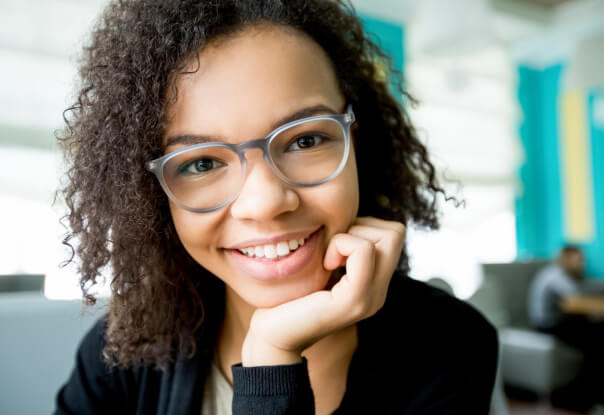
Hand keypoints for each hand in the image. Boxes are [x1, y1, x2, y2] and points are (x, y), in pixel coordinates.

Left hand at [241, 217, 404, 365]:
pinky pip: (364, 251)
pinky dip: (341, 245)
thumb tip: (344, 217)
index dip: (363, 227)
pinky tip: (324, 265)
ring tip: (327, 260)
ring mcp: (371, 298)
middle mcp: (379, 292)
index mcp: (373, 284)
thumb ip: (339, 250)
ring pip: (388, 236)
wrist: (272, 336)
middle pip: (396, 232)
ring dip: (350, 236)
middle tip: (333, 249)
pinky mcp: (355, 300)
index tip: (334, 246)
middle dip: (362, 227)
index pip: (393, 234)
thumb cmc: (287, 297)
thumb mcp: (320, 267)